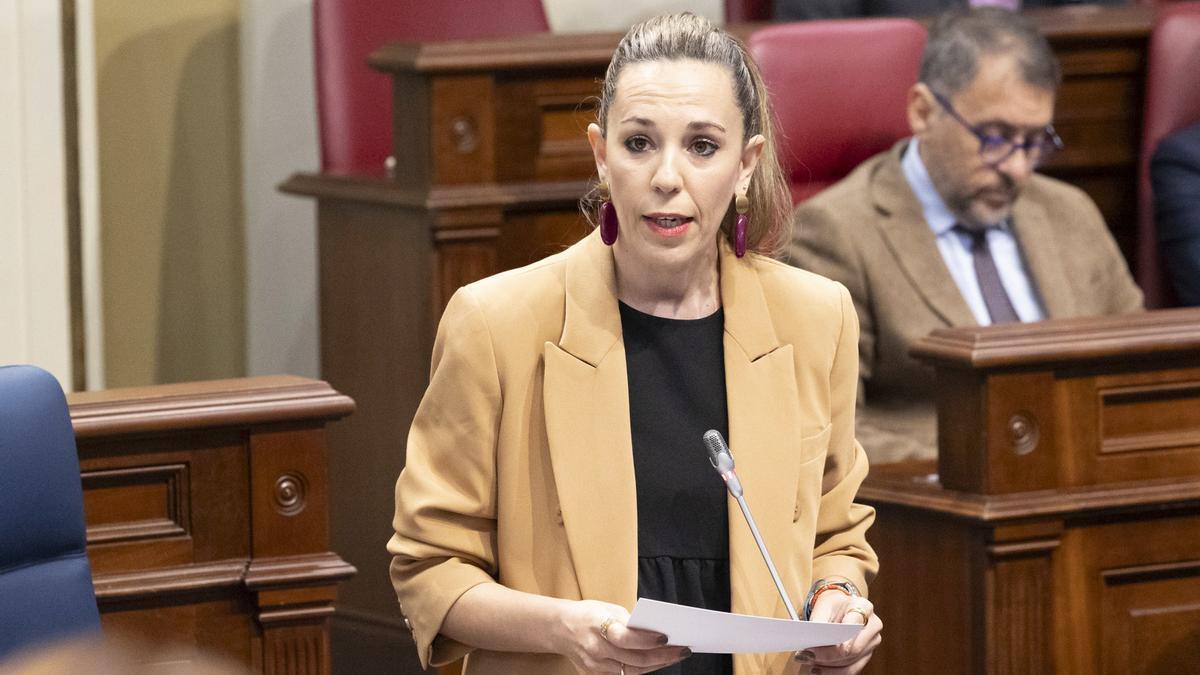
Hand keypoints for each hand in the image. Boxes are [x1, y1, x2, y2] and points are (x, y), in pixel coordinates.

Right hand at [554, 599, 690, 673]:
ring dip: (657, 664)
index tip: (666, 637)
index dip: (646, 640)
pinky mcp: (597, 673)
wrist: (560, 628)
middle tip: (683, 650)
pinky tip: (658, 662)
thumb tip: (655, 631)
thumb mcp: (608, 608)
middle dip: (662, 656)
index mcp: (597, 625)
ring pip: (632, 670)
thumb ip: (629, 621)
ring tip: (676, 656)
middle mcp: (596, 649)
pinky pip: (625, 673)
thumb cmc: (588, 614)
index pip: (625, 637)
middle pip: (634, 658)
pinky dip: (643, 668)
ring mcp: (596, 665)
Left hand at [793, 593, 881, 674]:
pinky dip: (834, 671)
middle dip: (828, 656)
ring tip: (810, 662)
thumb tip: (812, 641)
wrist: (842, 607)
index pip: (853, 625)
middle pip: (852, 649)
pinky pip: (852, 669)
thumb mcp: (824, 606)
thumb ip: (819, 622)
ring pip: (851, 662)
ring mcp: (872, 642)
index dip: (837, 639)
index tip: (819, 646)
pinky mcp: (868, 654)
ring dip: (829, 666)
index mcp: (864, 607)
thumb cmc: (833, 605)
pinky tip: (819, 670)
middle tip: (807, 656)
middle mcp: (873, 625)